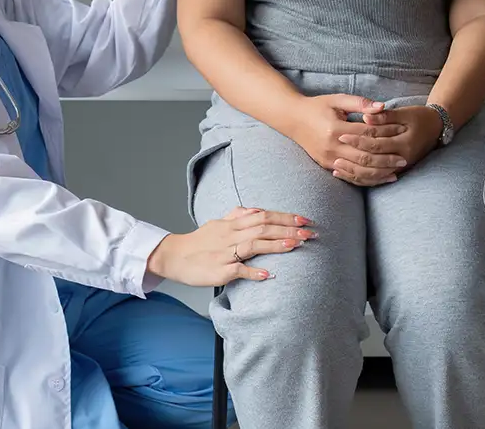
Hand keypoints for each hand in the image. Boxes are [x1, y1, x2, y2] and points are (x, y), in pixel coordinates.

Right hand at [146, 207, 316, 285]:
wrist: (174, 256)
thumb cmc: (199, 242)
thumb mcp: (217, 223)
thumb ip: (237, 215)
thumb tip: (256, 210)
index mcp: (231, 223)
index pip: (262, 215)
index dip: (284, 217)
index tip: (304, 220)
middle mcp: (230, 235)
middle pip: (262, 227)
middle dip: (288, 229)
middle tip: (310, 232)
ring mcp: (225, 252)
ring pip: (253, 245)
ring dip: (276, 244)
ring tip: (296, 245)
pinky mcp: (219, 270)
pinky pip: (237, 270)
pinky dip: (253, 272)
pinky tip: (268, 274)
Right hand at [288, 94, 407, 183]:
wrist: (292, 119)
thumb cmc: (317, 106)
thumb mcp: (337, 100)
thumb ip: (360, 103)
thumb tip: (383, 107)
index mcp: (335, 129)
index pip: (367, 135)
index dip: (386, 134)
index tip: (401, 135)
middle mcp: (331, 146)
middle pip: (364, 157)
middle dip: (385, 160)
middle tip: (403, 161)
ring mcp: (327, 158)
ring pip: (357, 170)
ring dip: (377, 174)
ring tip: (395, 173)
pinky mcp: (325, 165)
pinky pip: (348, 175)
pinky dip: (364, 179)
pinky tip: (377, 178)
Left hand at [336, 105, 442, 175]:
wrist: (436, 128)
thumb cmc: (419, 117)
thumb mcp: (404, 113)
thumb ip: (384, 117)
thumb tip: (365, 117)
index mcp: (405, 143)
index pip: (376, 144)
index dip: (357, 140)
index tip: (341, 135)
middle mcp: (403, 159)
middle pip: (372, 163)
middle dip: (351, 159)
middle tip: (334, 154)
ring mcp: (400, 168)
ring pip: (372, 176)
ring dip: (353, 172)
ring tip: (335, 166)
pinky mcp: (396, 171)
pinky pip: (375, 179)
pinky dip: (360, 178)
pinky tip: (345, 174)